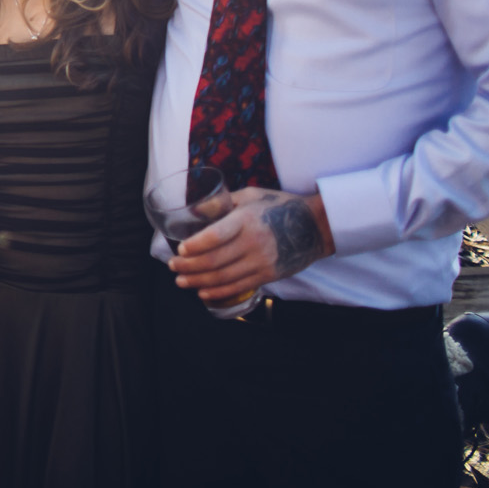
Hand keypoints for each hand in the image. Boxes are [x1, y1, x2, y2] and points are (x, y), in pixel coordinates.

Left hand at [169, 188, 333, 302]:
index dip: (195, 246)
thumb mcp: (250, 195)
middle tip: (172, 266)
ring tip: (181, 281)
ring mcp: (262, 262)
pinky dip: (219, 292)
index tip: (180, 249)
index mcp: (246, 221)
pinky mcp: (269, 275)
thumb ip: (221, 202)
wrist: (316, 226)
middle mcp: (253, 243)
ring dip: (198, 281)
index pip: (215, 237)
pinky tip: (203, 292)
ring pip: (224, 277)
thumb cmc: (279, 206)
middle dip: (189, 266)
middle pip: (215, 261)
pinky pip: (240, 286)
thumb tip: (193, 210)